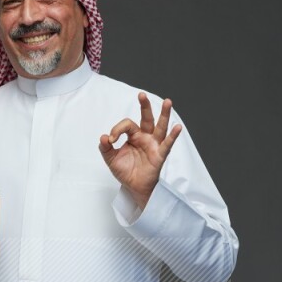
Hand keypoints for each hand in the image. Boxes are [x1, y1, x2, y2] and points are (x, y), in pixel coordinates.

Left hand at [98, 94, 181, 209]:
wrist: (133, 186)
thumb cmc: (125, 170)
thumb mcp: (111, 159)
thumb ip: (105, 148)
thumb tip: (103, 137)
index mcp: (134, 135)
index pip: (127, 124)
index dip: (117, 129)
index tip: (111, 140)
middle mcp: (146, 137)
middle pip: (147, 118)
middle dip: (145, 106)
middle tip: (141, 95)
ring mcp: (154, 145)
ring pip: (160, 127)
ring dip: (164, 114)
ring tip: (167, 102)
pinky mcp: (159, 155)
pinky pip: (167, 144)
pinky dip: (172, 136)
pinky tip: (178, 127)